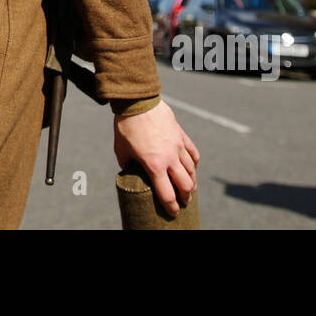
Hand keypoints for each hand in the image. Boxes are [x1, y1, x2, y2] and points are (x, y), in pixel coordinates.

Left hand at [113, 101, 198, 216]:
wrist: (137, 102)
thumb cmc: (125, 127)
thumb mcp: (120, 150)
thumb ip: (126, 163)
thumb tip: (128, 170)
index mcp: (154, 165)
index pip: (167, 194)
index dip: (171, 207)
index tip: (173, 212)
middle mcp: (169, 158)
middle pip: (185, 185)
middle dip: (185, 197)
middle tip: (183, 201)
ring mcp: (177, 146)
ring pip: (191, 170)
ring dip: (192, 182)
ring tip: (190, 188)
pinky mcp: (181, 135)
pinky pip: (192, 152)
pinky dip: (194, 162)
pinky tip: (193, 166)